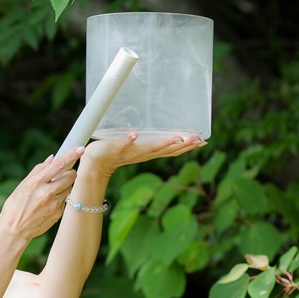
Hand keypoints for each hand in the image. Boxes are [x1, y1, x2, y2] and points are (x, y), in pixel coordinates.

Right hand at [0, 148, 81, 241]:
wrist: (15, 229)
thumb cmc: (16, 204)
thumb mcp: (23, 185)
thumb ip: (38, 170)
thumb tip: (52, 158)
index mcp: (36, 182)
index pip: (58, 165)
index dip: (71, 155)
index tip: (80, 149)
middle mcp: (47, 192)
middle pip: (70, 176)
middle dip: (69, 173)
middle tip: (63, 175)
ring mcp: (54, 204)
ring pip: (69, 188)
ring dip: (65, 186)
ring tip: (52, 191)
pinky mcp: (58, 213)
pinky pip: (65, 200)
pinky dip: (60, 198)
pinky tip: (49, 203)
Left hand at [79, 132, 206, 177]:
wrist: (95, 164)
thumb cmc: (113, 154)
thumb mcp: (135, 148)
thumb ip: (146, 143)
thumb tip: (156, 133)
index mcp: (148, 153)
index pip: (171, 150)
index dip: (188, 146)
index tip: (203, 141)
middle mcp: (142, 154)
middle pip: (167, 150)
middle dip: (184, 145)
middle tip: (199, 140)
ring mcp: (129, 152)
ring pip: (150, 148)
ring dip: (164, 144)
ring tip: (178, 137)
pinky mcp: (115, 149)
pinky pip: (122, 145)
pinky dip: (129, 141)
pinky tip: (135, 134)